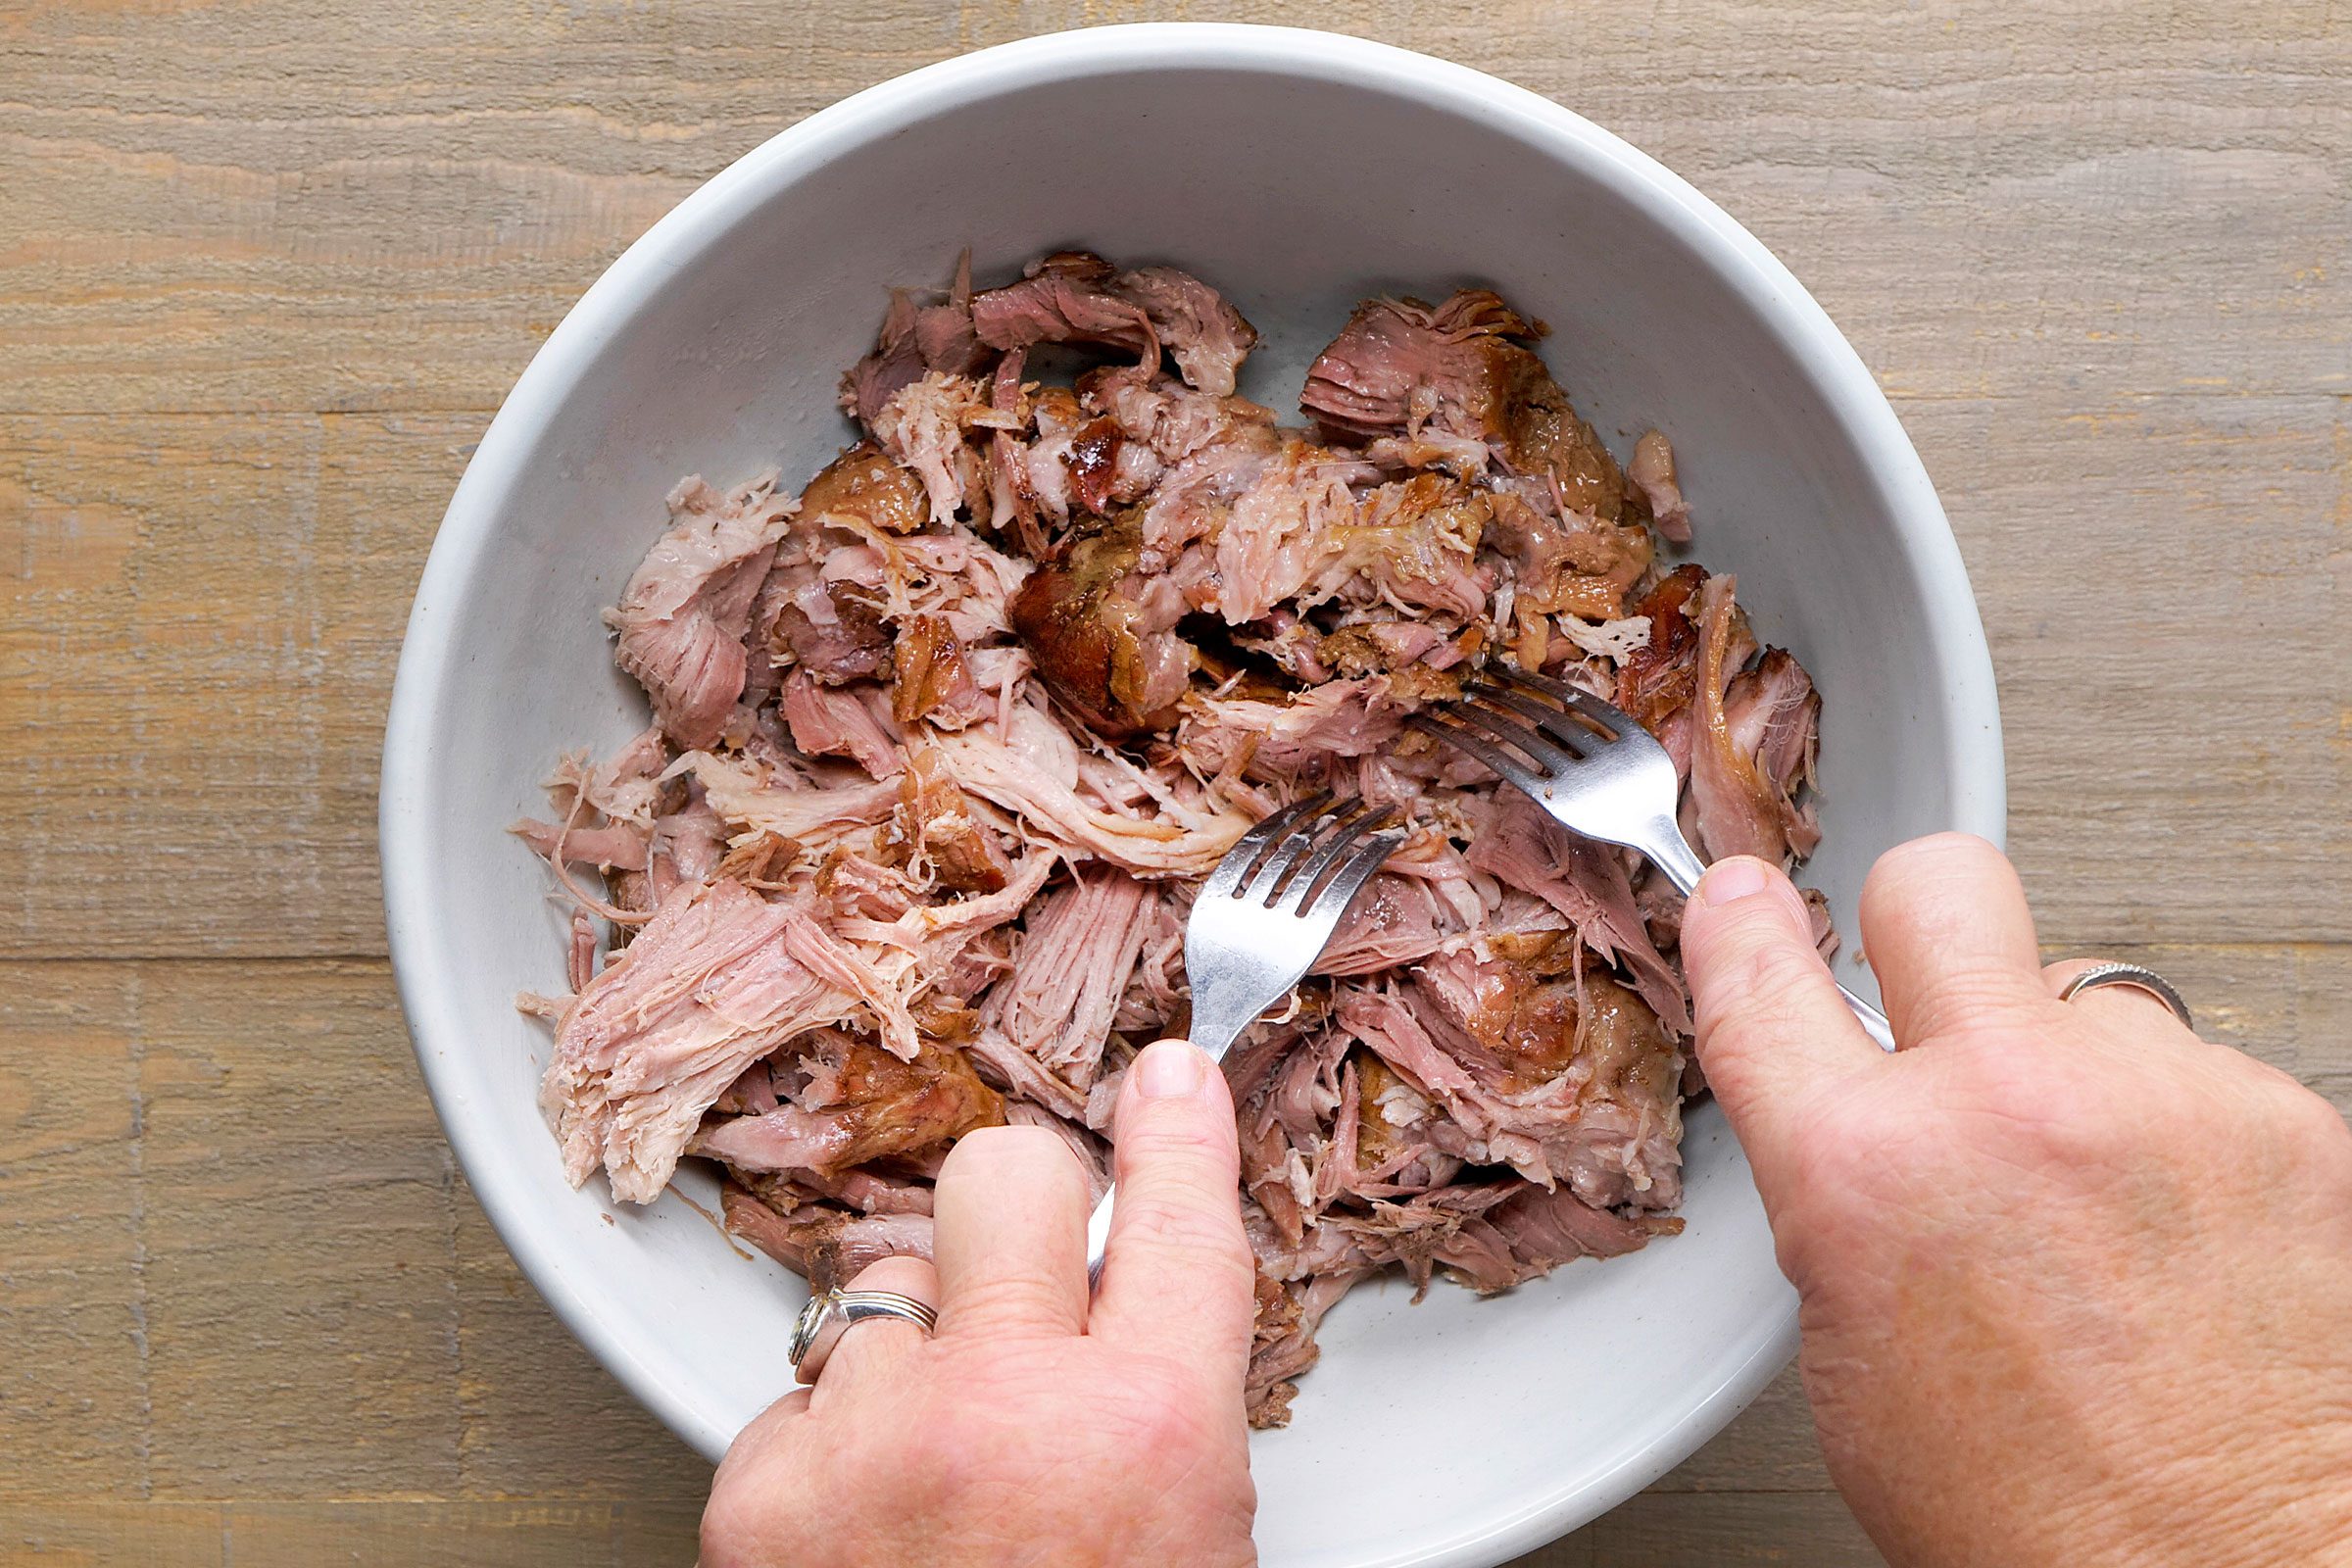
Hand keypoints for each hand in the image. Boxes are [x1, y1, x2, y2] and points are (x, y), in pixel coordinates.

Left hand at [699, 1039, 1259, 1567]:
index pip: (1174, 1218)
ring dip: (916, 1343)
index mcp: (1149, 1436)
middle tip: (1022, 1275)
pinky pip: (803, 1383)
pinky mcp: (762, 1494)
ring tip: (938, 1460)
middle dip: (1016, 1210)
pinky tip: (869, 1515)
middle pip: (1001, 1176)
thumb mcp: (1188, 1537)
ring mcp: (873, 1444)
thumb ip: (1162, 1396)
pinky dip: (834, 1433)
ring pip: (884, 1280)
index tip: (1172, 1074)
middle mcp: (1008, 1416)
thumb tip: (1123, 1272)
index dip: (1176, 1128)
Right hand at [1680, 834, 2351, 1567]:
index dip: (1741, 924)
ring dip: (2071, 1063)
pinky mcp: (2285, 1121)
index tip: (1744, 901)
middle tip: (1938, 991)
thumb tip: (1852, 1104)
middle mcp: (2009, 1102)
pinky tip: (2175, 1229)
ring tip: (2093, 1191)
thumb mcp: (1851, 1355)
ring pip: (2087, 991)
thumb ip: (1839, 1189)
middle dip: (1921, 921)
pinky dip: (2177, 1129)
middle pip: (1941, 883)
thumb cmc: (2044, 1516)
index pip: (1763, 975)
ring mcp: (2161, 1097)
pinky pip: (2197, 1066)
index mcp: (1867, 1172)